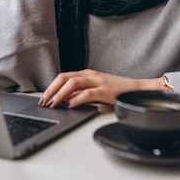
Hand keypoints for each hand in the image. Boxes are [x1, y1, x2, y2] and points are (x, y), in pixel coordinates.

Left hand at [38, 69, 165, 108]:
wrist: (137, 90)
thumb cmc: (116, 91)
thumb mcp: (95, 90)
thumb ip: (80, 94)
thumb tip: (63, 101)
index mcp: (86, 73)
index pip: (63, 76)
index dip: (51, 86)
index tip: (43, 97)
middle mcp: (90, 75)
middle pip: (64, 78)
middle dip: (51, 90)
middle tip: (44, 102)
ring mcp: (97, 81)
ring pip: (72, 83)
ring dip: (60, 94)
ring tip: (53, 104)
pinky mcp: (105, 90)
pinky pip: (87, 93)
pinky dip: (76, 99)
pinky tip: (70, 106)